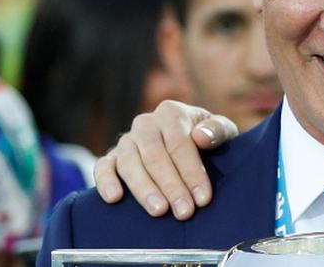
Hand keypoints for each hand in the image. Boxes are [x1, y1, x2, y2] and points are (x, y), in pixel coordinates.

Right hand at [93, 100, 237, 219]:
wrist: (191, 142)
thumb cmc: (208, 139)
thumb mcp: (221, 131)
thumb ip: (217, 130)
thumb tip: (200, 137)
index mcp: (171, 113)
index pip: (180, 145)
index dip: (191, 172)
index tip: (202, 198)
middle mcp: (146, 123)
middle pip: (155, 156)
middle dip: (171, 186)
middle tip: (184, 211)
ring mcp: (127, 140)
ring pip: (130, 163)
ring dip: (144, 189)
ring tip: (159, 211)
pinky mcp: (111, 157)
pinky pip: (103, 166)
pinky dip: (106, 181)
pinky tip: (114, 198)